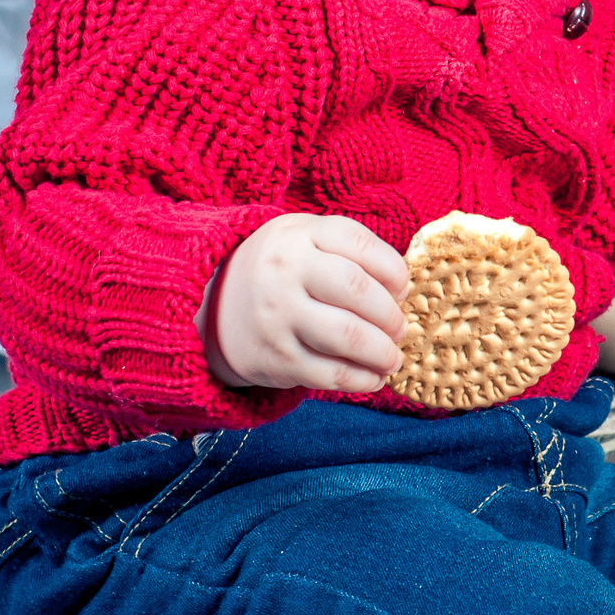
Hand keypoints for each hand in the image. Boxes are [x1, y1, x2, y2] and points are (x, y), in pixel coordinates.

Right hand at [198, 214, 409, 392]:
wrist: (212, 307)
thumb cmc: (280, 270)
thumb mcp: (305, 240)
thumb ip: (352, 251)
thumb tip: (401, 292)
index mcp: (298, 235)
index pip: (361, 245)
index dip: (394, 270)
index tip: (402, 289)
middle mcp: (284, 272)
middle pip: (359, 291)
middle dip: (391, 315)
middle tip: (399, 327)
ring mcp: (278, 317)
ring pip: (350, 336)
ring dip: (383, 352)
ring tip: (392, 357)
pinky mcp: (276, 359)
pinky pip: (332, 374)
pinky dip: (363, 379)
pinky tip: (373, 377)